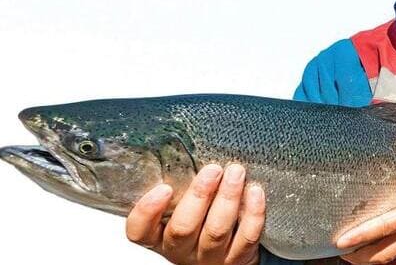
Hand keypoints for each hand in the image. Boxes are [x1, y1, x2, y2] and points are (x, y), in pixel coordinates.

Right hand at [125, 163, 265, 264]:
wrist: (223, 257)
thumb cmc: (198, 221)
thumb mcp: (178, 207)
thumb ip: (178, 186)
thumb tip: (182, 142)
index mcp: (158, 236)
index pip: (140, 231)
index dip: (147, 211)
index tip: (163, 188)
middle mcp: (180, 250)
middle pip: (183, 228)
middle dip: (199, 196)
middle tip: (213, 170)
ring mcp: (209, 257)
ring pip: (216, 231)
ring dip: (228, 198)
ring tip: (236, 171)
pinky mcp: (237, 260)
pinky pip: (246, 238)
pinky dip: (253, 214)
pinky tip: (255, 192)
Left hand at [335, 136, 395, 263]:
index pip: (384, 228)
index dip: (361, 235)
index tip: (341, 241)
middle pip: (382, 254)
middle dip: (360, 257)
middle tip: (339, 253)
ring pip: (392, 257)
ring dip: (371, 258)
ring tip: (352, 254)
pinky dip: (388, 253)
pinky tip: (379, 246)